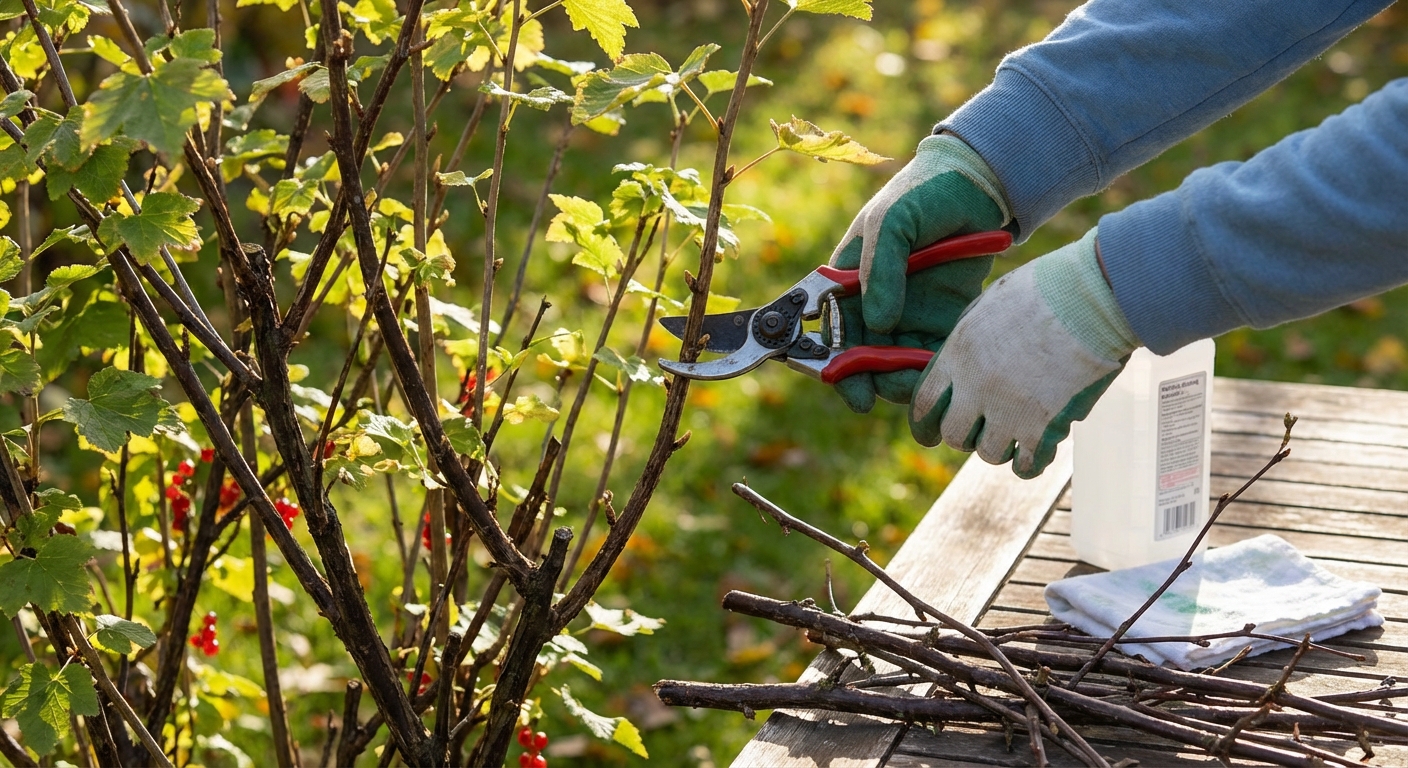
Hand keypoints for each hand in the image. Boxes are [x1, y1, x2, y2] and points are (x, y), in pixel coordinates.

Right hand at [828, 133, 1009, 411]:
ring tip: (918, 383)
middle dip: (871, 379)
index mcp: (846, 282)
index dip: (835, 362)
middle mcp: (873, 303)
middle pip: (861, 355)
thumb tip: (879, 323)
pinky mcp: (941, 320)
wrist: (977, 186)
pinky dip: (931, 370)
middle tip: (887, 392)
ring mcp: (907, 314)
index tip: (851, 387)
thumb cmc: (922, 195)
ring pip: (895, 362)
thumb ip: (880, 270)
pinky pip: (930, 355)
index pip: (832, 330)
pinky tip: (940, 374)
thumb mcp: (891, 223)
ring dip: (901, 379)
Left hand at [908, 229, 1140, 477]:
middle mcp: (976, 388)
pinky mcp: (1043, 427)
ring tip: (1017, 432)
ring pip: (988, 453)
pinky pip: (1026, 465)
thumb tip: (961, 361)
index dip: (924, 424)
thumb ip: (970, 337)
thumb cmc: (1047, 289)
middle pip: (953, 434)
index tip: (930, 435)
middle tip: (982, 429)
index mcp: (958, 355)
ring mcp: (1008, 411)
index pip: (924, 404)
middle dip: (965, 436)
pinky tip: (1039, 453)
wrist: (1092, 297)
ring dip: (1001, 447)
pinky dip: (1030, 463)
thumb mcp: (991, 303)